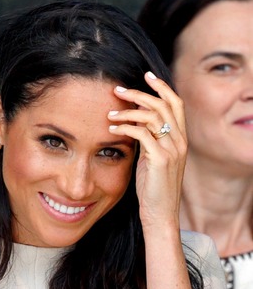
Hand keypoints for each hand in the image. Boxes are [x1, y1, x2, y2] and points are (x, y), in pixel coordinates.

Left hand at [107, 72, 186, 228]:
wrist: (160, 213)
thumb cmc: (152, 187)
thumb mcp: (152, 157)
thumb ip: (148, 138)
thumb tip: (134, 121)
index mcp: (180, 138)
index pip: (175, 104)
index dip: (162, 87)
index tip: (146, 75)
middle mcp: (179, 141)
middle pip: (164, 104)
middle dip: (140, 93)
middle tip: (118, 90)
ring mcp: (172, 150)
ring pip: (152, 116)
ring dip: (128, 110)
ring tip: (109, 113)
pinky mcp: (160, 159)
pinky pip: (142, 134)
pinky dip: (125, 127)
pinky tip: (111, 128)